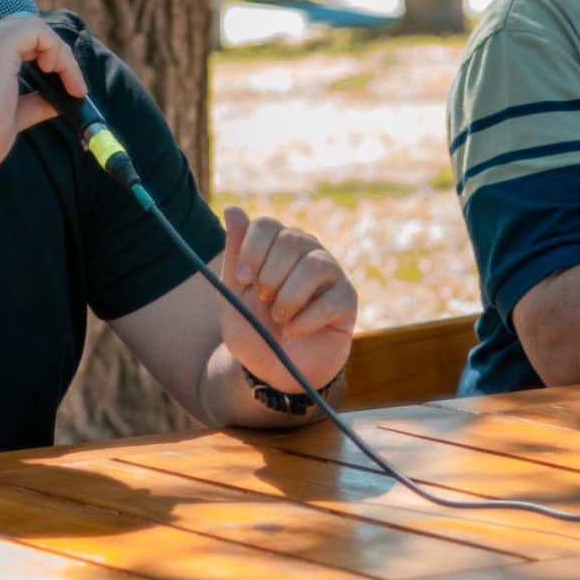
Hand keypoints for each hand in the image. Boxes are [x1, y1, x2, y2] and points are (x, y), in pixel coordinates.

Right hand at [0, 16, 85, 174]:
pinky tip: (60, 74)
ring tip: (70, 82)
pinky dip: (57, 50)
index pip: (12, 36)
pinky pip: (37, 32)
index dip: (41, 52)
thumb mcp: (8, 114)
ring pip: (33, 26)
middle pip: (23, 26)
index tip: (60, 82)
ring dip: (59, 51)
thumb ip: (32, 101)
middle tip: (71, 83)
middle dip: (53, 51)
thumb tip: (59, 100)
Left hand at [216, 206, 356, 394]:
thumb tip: (232, 208)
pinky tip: (295, 332)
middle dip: (270, 275)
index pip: (268, 225)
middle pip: (291, 240)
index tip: (242, 279)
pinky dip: (305, 320)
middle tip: (264, 300)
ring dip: (288, 297)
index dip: (252, 249)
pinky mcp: (347, 300)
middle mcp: (308, 252)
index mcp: (278, 246)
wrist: (273, 370)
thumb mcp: (234, 293)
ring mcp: (331, 274)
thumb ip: (235, 252)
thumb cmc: (254, 328)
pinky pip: (331, 299)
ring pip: (313, 266)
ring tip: (280, 318)